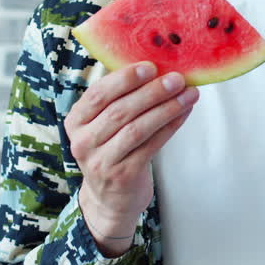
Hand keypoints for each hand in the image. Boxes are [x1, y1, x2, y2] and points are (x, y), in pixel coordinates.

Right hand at [64, 62, 198, 256]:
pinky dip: (170, 127)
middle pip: (120, 111)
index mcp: (76, 121)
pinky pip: (151, 146)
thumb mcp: (103, 125)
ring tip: (188, 94)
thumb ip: (119, 99)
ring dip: (166, 108)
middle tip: (177, 78)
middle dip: (152, 92)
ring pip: (137, 128)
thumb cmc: (112, 150)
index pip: (98, 94)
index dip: (125, 79)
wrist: (110, 199)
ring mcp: (101, 161)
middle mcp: (83, 142)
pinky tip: (184, 113)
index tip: (151, 66)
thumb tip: (156, 65)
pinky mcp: (122, 176)